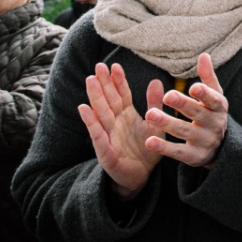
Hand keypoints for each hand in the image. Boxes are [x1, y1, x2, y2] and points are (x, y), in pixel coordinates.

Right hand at [78, 62, 164, 199]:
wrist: (140, 176)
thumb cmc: (145, 149)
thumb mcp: (154, 124)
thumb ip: (154, 104)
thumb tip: (157, 80)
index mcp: (126, 116)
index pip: (121, 95)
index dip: (117, 80)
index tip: (114, 65)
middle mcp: (115, 123)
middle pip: (108, 100)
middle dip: (103, 83)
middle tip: (99, 66)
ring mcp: (108, 136)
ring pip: (101, 114)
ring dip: (95, 97)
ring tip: (90, 81)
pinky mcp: (105, 151)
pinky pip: (98, 135)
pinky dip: (91, 122)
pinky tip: (84, 109)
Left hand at [144, 53, 228, 168]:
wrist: (221, 149)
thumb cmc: (212, 115)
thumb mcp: (214, 98)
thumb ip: (208, 78)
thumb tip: (203, 55)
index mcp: (219, 108)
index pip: (213, 100)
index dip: (204, 94)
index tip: (193, 86)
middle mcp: (214, 125)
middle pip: (197, 113)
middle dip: (182, 105)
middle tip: (167, 96)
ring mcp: (204, 142)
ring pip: (184, 131)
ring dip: (167, 123)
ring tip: (150, 115)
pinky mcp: (194, 157)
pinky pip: (178, 152)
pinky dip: (164, 147)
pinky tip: (149, 141)